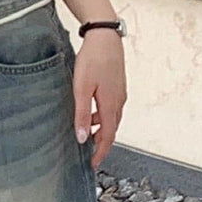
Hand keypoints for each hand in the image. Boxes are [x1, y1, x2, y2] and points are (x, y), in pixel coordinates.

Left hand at [73, 29, 125, 170]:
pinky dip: (103, 117)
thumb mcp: (81, 88)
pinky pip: (112, 108)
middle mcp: (119, 101)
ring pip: (112, 119)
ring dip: (101, 130)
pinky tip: (91, 112)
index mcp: (110, 105)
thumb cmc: (92, 60)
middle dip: (101, 144)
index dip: (100, 152)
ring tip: (87, 134)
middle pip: (112, 130)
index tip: (93, 164)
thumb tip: (82, 138)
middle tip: (90, 155)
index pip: (107, 137)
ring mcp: (120, 93)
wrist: (105, 36)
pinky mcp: (118, 86)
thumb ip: (82, 114)